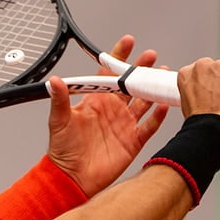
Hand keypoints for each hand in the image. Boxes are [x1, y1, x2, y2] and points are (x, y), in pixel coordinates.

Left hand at [46, 35, 169, 195]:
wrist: (72, 177)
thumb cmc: (62, 150)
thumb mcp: (59, 121)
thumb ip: (60, 100)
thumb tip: (54, 81)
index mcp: (95, 101)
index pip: (108, 74)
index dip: (118, 58)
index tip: (128, 42)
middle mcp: (112, 110)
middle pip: (130, 84)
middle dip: (141, 69)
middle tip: (151, 56)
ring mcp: (124, 125)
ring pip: (144, 101)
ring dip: (152, 89)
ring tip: (164, 75)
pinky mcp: (132, 141)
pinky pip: (149, 126)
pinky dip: (158, 116)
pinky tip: (165, 104)